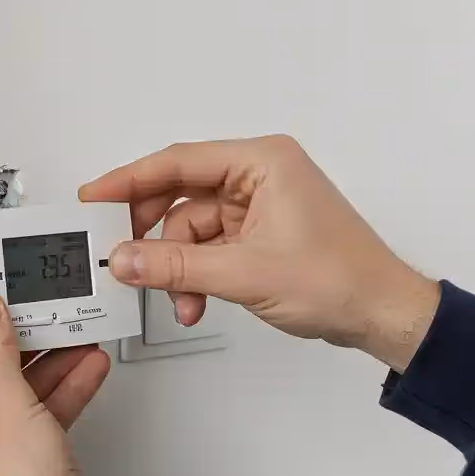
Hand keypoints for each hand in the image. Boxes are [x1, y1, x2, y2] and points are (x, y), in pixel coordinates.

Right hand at [80, 135, 439, 372]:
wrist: (381, 314)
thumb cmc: (340, 280)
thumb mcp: (244, 273)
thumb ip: (175, 266)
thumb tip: (124, 259)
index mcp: (262, 162)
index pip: (178, 162)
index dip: (129, 181)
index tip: (93, 199)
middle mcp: (259, 176)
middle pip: (180, 194)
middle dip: (153, 234)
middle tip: (120, 255)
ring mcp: (259, 206)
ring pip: (191, 228)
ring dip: (178, 267)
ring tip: (180, 301)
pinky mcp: (260, 234)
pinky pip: (209, 247)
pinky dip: (196, 275)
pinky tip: (195, 302)